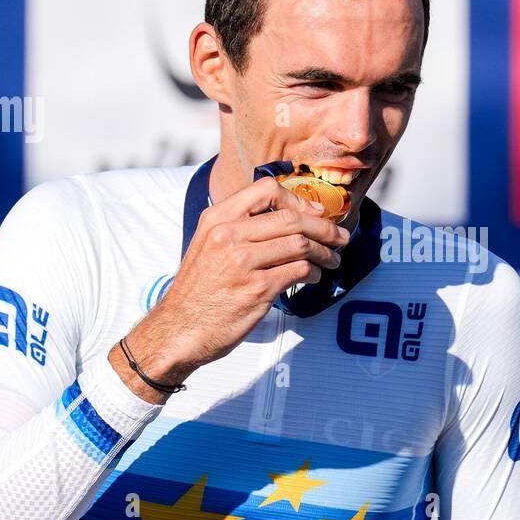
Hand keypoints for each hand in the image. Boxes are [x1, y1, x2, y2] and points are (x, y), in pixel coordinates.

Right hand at [109, 176, 349, 401]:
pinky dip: (312, 273)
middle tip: (340, 237)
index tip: (314, 212)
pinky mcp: (257, 289)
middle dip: (323, 227)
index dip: (298, 199)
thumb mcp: (208, 245)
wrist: (179, 329)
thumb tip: (289, 217)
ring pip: (300, 244)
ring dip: (324, 252)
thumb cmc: (199, 290)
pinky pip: (299, 271)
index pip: (266, 190)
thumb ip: (240, 227)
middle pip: (291, 218)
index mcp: (217, 219)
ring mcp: (243, 262)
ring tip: (332, 260)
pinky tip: (312, 278)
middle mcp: (229, 235)